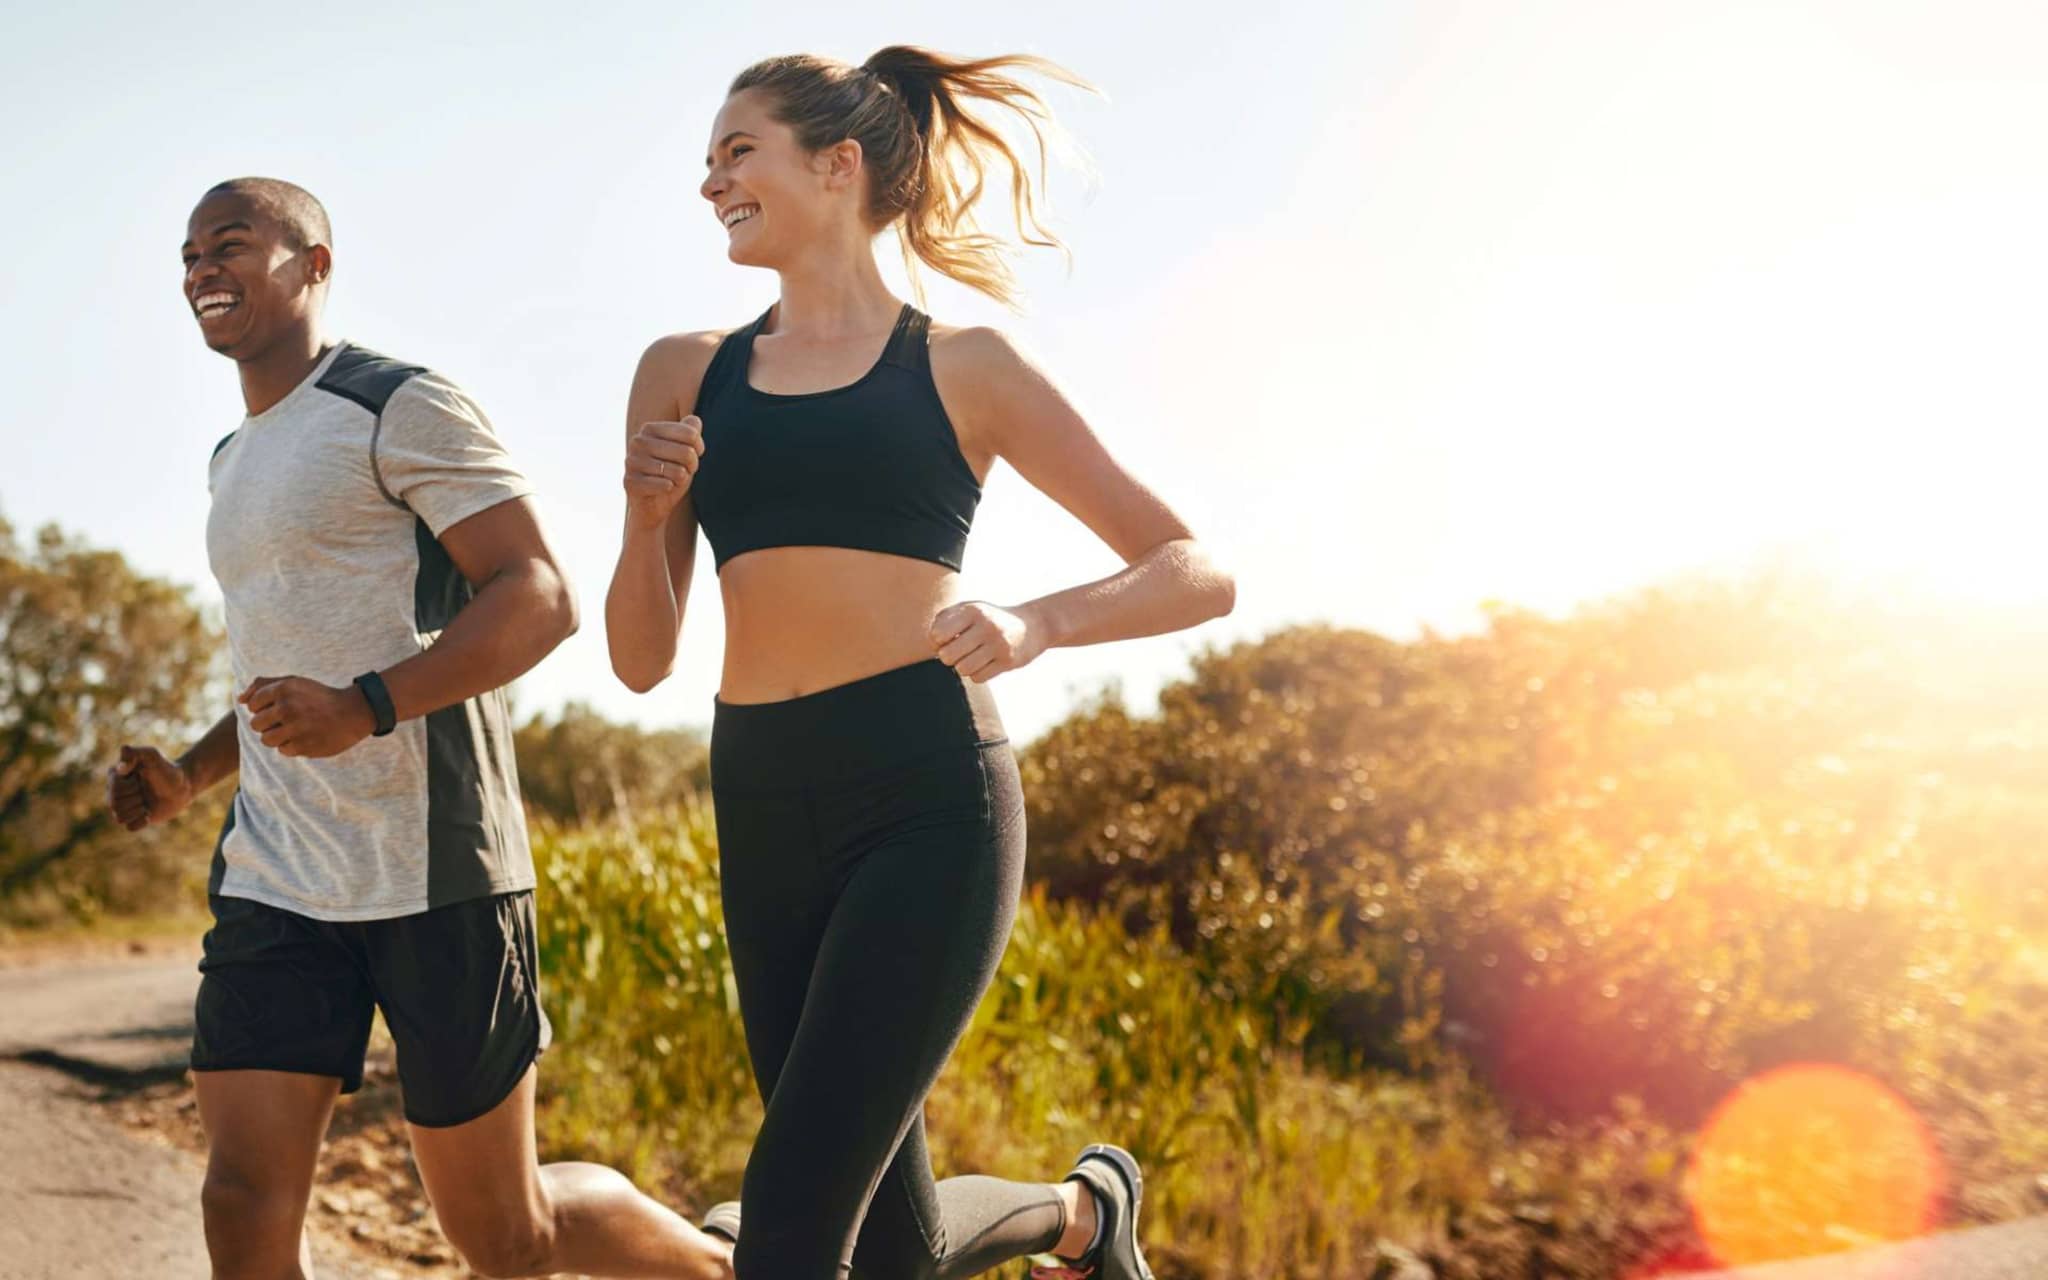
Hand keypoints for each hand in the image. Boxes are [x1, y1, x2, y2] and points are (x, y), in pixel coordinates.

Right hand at [107, 745, 194, 831]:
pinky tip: (149, 813)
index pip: (113, 789)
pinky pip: (129, 827)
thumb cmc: (167, 769)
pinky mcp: (133, 819)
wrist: (182, 786)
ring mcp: (123, 806)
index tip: (139, 778)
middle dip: (135, 797)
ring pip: (119, 817)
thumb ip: (136, 752)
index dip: (129, 786)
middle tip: (144, 791)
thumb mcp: (153, 756)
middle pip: (114, 805)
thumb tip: (121, 761)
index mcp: (114, 776)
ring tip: (146, 801)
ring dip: (137, 809)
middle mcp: (114, 791)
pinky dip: (141, 821)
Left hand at [239, 676, 375, 758]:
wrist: (353, 712)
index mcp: (283, 689)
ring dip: (277, 737)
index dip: (263, 707)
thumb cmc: (318, 696)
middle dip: (267, 723)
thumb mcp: (293, 682)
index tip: (280, 707)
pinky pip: (283, 750)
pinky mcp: (303, 746)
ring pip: (266, 740)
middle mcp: (287, 707)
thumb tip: (239, 699)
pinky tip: (306, 737)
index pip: (252, 704)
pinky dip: (292, 746)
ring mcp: (295, 728)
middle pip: (255, 724)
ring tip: (294, 730)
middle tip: (287, 720)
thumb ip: (264, 685)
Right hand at [624, 417, 703, 530]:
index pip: (691, 434)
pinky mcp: (630, 482)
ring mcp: (631, 462)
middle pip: (687, 452)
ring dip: (681, 480)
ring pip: (678, 472)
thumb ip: (690, 431)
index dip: (699, 448)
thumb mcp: (685, 450)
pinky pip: (665, 485)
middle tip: (684, 471)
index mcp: (650, 428)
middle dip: (691, 466)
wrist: (653, 504)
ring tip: (672, 480)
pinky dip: (670, 489)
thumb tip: (694, 421)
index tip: (694, 455)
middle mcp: (637, 442)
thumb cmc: (671, 473)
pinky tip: (663, 489)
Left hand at [929, 601, 1046, 682]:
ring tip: (972, 657)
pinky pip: (978, 678)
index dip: (937, 641)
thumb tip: (932, 642)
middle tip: (958, 652)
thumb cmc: (990, 618)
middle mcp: (986, 625)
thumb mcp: (969, 609)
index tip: (947, 639)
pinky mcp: (1008, 661)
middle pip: (948, 656)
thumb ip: (944, 619)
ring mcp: (999, 644)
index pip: (937, 634)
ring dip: (963, 667)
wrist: (1032, 625)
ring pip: (963, 669)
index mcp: (973, 610)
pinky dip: (977, 674)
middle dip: (948, 658)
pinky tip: (985, 663)